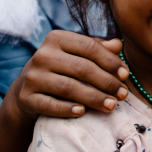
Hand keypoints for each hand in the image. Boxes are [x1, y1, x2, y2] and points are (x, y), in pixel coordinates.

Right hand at [8, 31, 129, 120]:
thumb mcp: (80, 54)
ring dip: (93, 98)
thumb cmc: (65, 67)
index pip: (90, 48)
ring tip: (111, 105)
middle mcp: (42, 55)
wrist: (30, 87)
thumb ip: (99, 48)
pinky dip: (67, 109)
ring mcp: (32, 76)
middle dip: (107, 83)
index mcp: (57, 38)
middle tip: (123, 95)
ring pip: (68, 87)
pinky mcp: (26, 97)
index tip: (126, 75)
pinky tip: (83, 112)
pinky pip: (49, 104)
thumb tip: (119, 44)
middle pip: (82, 69)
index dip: (111, 62)